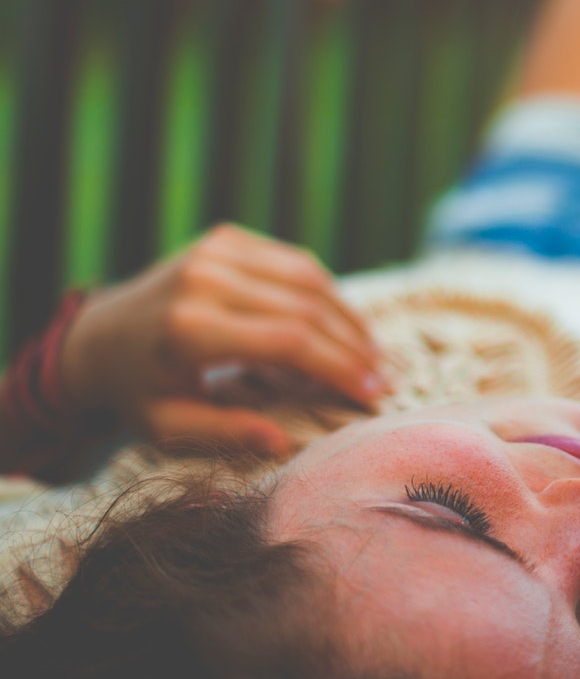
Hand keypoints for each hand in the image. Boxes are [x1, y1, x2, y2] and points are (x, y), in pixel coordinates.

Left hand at [60, 224, 383, 455]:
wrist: (97, 337)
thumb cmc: (138, 391)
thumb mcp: (170, 426)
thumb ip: (227, 432)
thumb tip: (284, 442)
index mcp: (190, 329)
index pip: (290, 342)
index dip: (340, 368)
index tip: (372, 395)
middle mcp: (205, 280)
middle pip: (307, 309)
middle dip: (353, 346)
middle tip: (381, 378)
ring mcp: (216, 252)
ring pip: (308, 278)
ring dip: (348, 316)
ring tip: (371, 352)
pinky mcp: (225, 239)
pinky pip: (293, 261)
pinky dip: (326, 291)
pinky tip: (343, 322)